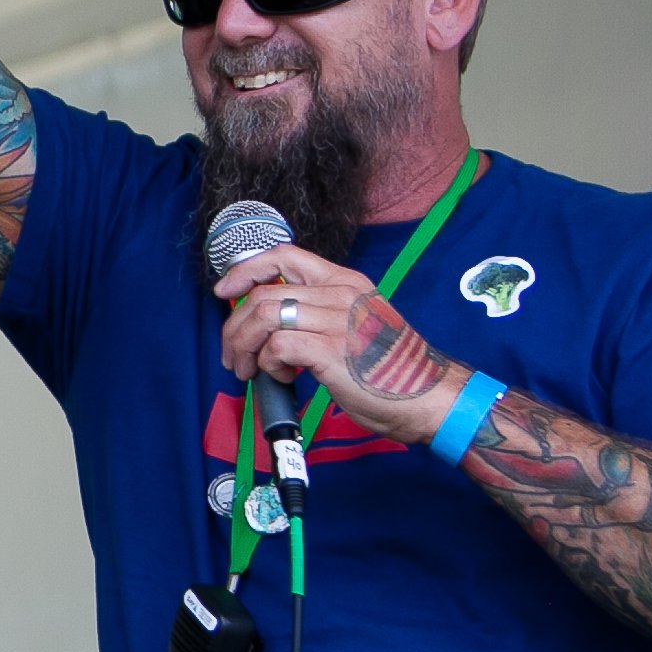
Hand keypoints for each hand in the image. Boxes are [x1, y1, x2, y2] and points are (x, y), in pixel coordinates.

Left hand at [211, 243, 466, 444]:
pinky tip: (283, 376)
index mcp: (345, 281)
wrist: (427, 395)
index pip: (284, 256)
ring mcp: (336, 320)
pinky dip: (267, 364)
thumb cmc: (389, 368)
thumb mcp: (356, 322)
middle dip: (234, 327)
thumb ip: (318, 311)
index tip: (224, 291)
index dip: (245, 270)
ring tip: (250, 370)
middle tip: (234, 356)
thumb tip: (266, 320)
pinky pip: (276, 346)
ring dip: (243, 347)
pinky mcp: (330, 350)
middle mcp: (340, 293)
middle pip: (262, 294)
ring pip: (262, 317)